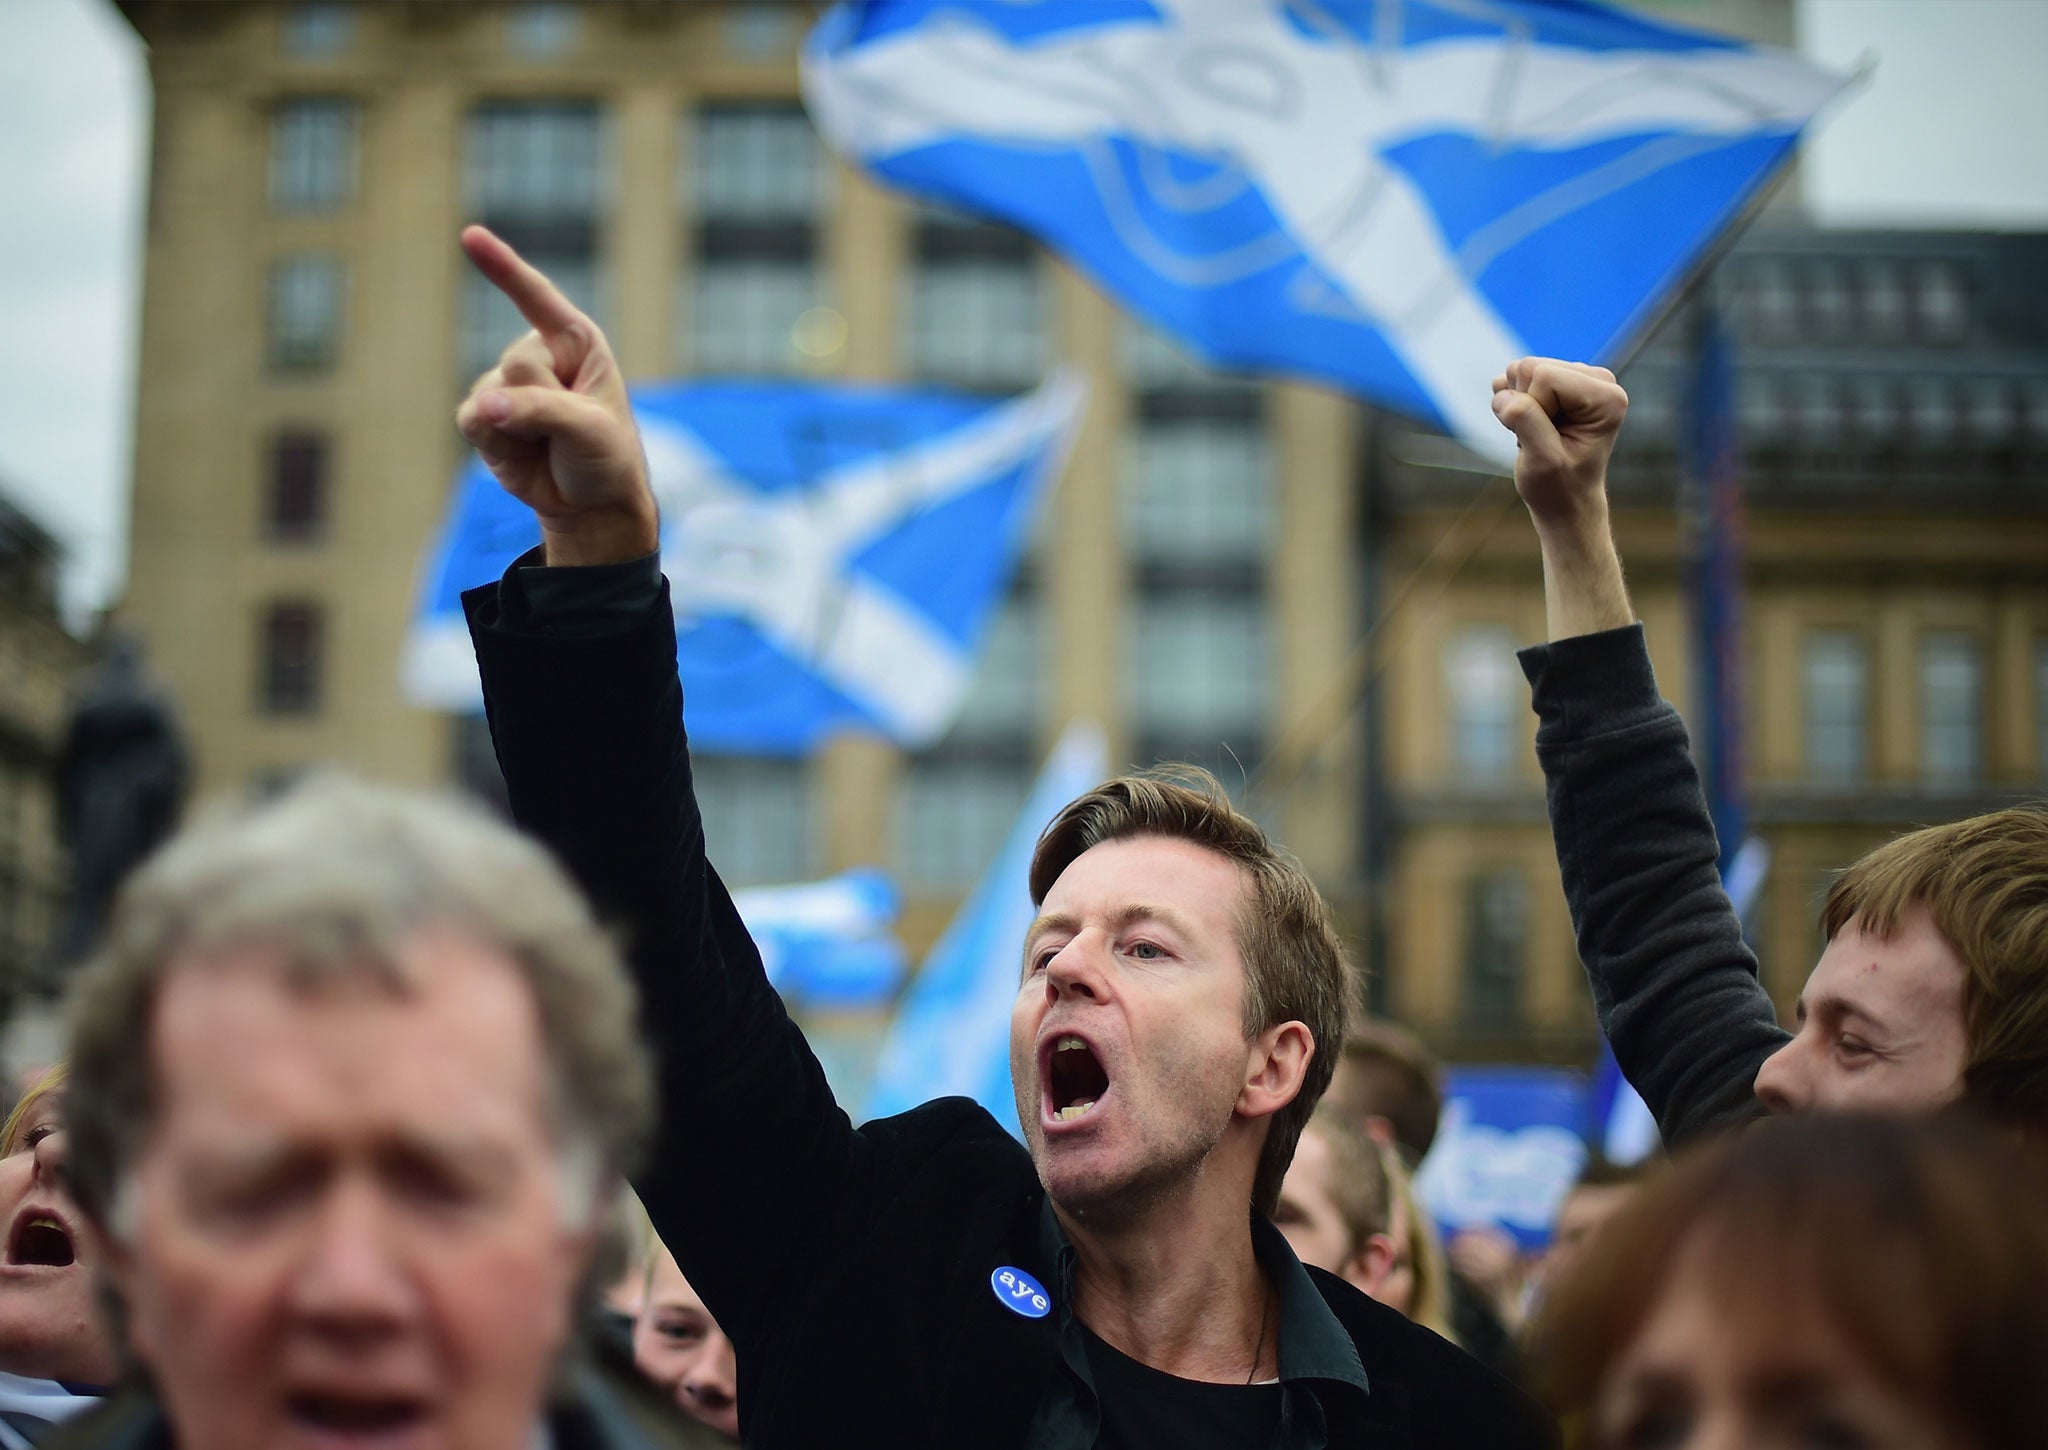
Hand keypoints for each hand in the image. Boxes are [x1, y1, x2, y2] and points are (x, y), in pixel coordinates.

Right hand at [454, 225, 657, 565]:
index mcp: (575, 341)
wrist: (590, 505)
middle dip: (542, 403)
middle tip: (569, 430)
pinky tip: (523, 454)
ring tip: (549, 444)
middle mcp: (539, 355)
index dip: (504, 268)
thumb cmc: (605, 457)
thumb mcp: (589, 429)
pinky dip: (496, 443)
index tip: (470, 236)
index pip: (536, 297)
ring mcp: (507, 385)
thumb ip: (540, 411)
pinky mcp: (485, 417)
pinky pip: (472, 419)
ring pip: (491, 394)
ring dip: (521, 429)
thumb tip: (484, 407)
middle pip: (518, 364)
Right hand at [1489, 358, 1627, 531]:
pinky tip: (1531, 424)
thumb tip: (1505, 393)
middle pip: (1531, 367)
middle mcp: (1599, 379)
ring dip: (1517, 405)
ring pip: (1520, 369)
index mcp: (1607, 397)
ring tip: (1536, 433)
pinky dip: (1513, 402)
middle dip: (1523, 404)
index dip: (1532, 410)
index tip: (1546, 440)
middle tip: (1538, 437)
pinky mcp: (1560, 379)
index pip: (1544, 376)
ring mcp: (1579, 377)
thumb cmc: (1558, 487)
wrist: (1564, 502)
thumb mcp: (1542, 461)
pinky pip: (1516, 375)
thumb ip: (1526, 421)